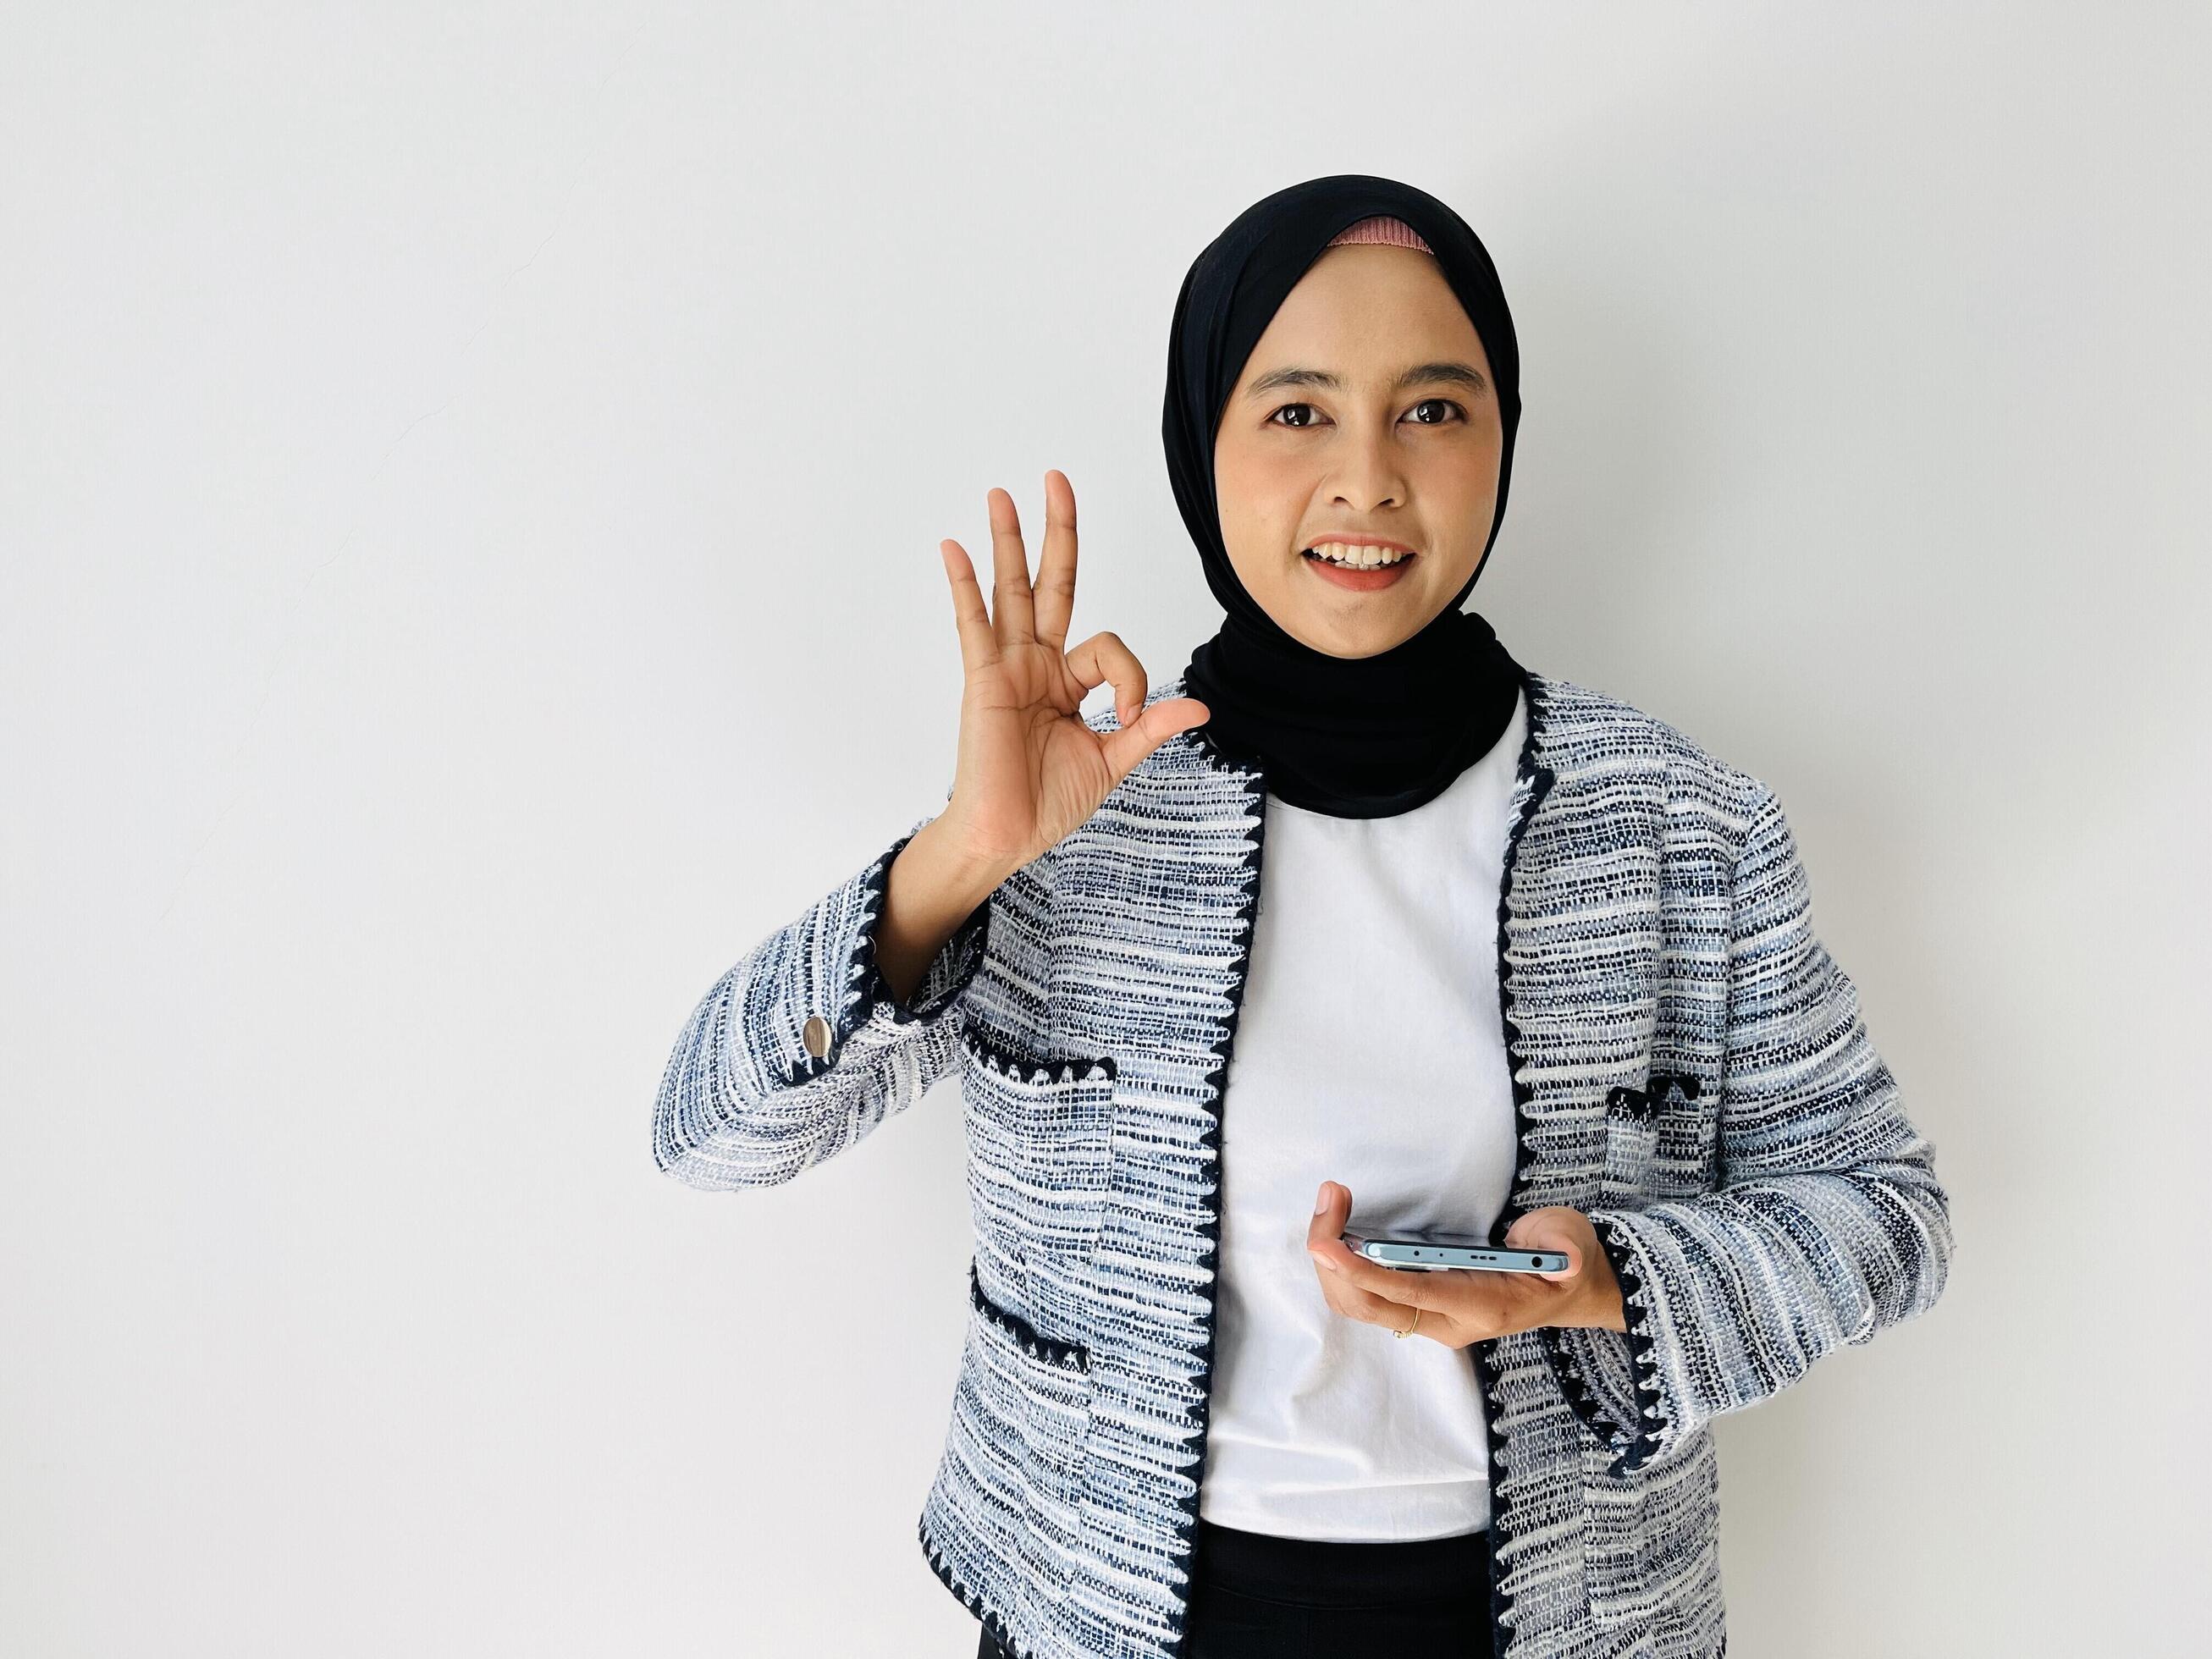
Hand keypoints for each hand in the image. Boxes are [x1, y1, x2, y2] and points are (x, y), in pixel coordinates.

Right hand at [933, 471, 1210, 881]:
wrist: (1007, 836)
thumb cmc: (1046, 803)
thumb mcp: (1112, 759)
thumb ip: (1149, 728)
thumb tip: (1200, 708)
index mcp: (1067, 681)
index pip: (1108, 646)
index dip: (1129, 677)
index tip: (1128, 717)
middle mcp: (1036, 664)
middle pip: (1050, 584)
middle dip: (1056, 532)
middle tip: (1057, 480)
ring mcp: (1008, 668)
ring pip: (1011, 592)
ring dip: (1007, 541)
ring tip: (1001, 494)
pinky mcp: (984, 682)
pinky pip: (974, 626)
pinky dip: (966, 588)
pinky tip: (954, 550)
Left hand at [1304, 1182, 1628, 1345]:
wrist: (1567, 1290)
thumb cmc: (1564, 1263)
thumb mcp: (1574, 1246)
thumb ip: (1567, 1250)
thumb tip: (1568, 1257)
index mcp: (1483, 1307)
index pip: (1412, 1294)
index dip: (1366, 1272)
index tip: (1328, 1247)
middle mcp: (1448, 1322)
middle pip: (1369, 1305)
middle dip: (1335, 1258)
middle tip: (1331, 1197)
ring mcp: (1431, 1318)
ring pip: (1360, 1303)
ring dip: (1334, 1259)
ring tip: (1333, 1202)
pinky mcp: (1420, 1306)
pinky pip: (1367, 1294)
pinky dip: (1344, 1263)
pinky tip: (1341, 1226)